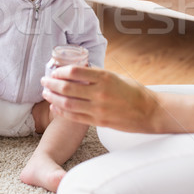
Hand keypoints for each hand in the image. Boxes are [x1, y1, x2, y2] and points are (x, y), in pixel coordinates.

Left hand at [41, 65, 159, 132]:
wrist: (150, 112)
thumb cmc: (134, 92)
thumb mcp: (117, 77)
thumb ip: (98, 76)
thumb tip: (78, 72)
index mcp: (105, 77)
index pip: (74, 71)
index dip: (60, 71)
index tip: (54, 71)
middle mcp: (100, 93)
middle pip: (67, 88)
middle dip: (51, 84)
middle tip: (43, 81)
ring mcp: (98, 109)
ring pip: (67, 103)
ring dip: (53, 98)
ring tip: (46, 94)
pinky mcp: (98, 122)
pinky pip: (75, 117)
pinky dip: (62, 111)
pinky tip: (55, 107)